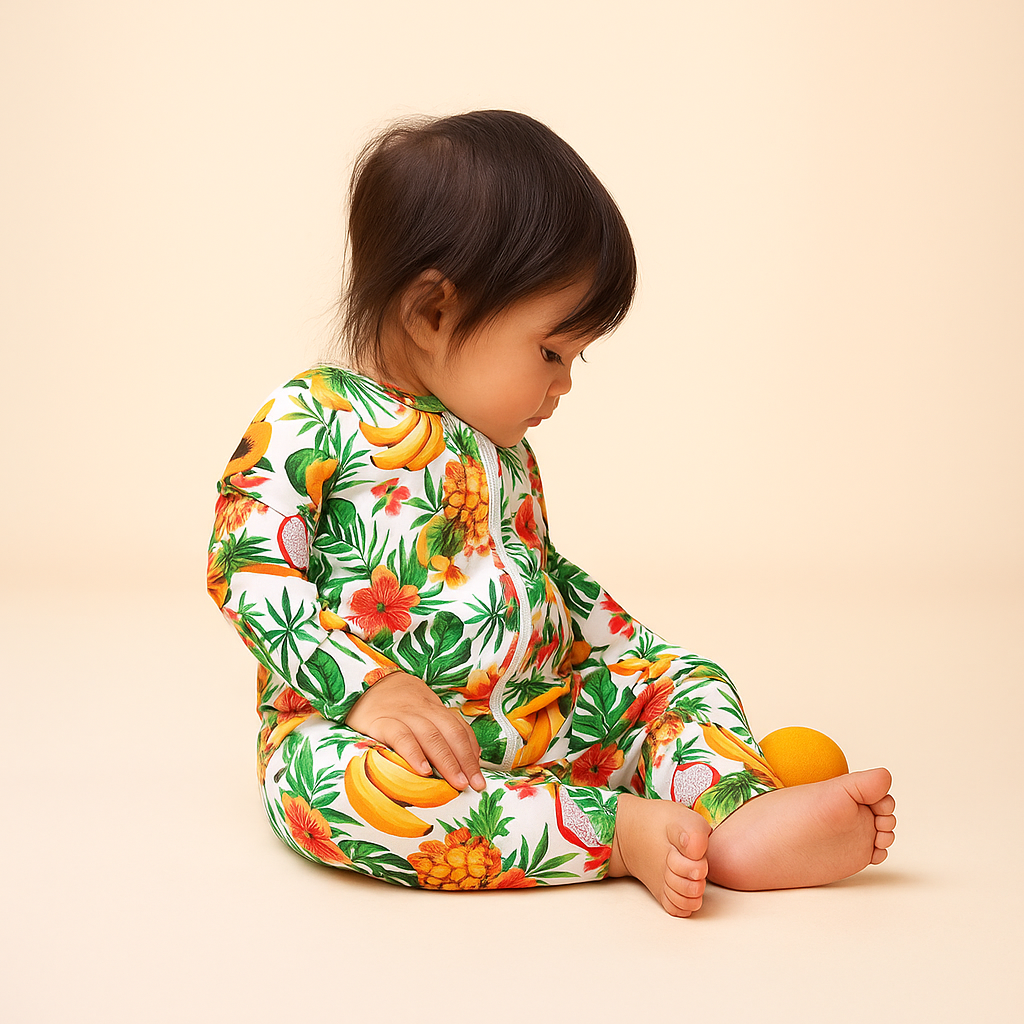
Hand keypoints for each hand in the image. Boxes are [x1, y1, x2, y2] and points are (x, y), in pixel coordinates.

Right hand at [346, 672, 485, 791]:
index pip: (459, 729)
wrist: (361, 683)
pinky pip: (401, 736)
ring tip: (457, 783)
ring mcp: (402, 715)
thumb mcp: (420, 713)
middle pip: (450, 733)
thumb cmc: (394, 705)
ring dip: (447, 761)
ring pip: (430, 735)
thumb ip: (442, 730)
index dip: (472, 752)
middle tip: (474, 784)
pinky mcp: (381, 722)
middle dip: (465, 760)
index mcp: (434, 709)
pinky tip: (423, 771)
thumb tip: (471, 755)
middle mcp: (422, 710)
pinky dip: (414, 753)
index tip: (479, 777)